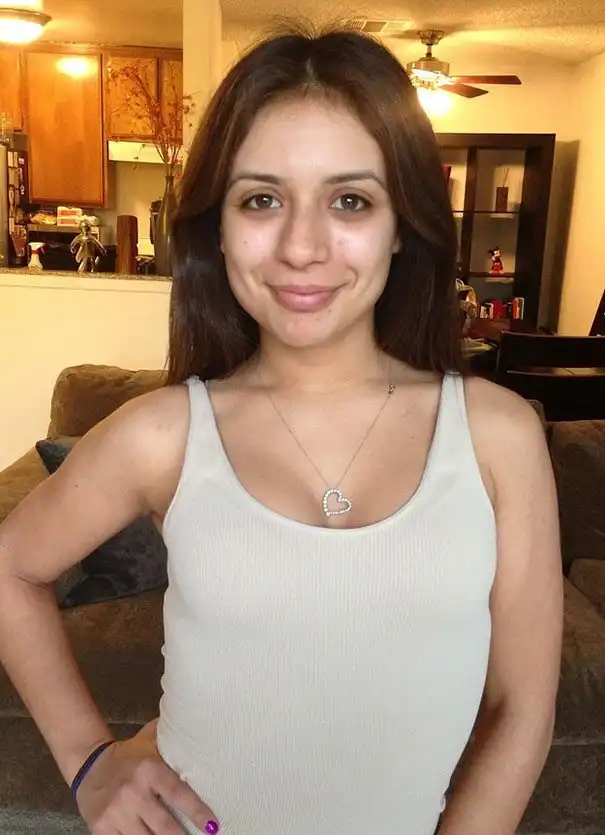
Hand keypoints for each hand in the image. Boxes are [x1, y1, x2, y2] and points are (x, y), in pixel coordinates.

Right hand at [75, 719, 219, 833]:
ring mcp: (115, 813)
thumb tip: (197, 720)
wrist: (88, 766)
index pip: (178, 794)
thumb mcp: (148, 741)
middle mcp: (132, 793)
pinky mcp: (100, 829)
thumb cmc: (128, 756)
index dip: (197, 811)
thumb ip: (170, 735)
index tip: (212, 825)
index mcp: (148, 770)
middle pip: (165, 826)